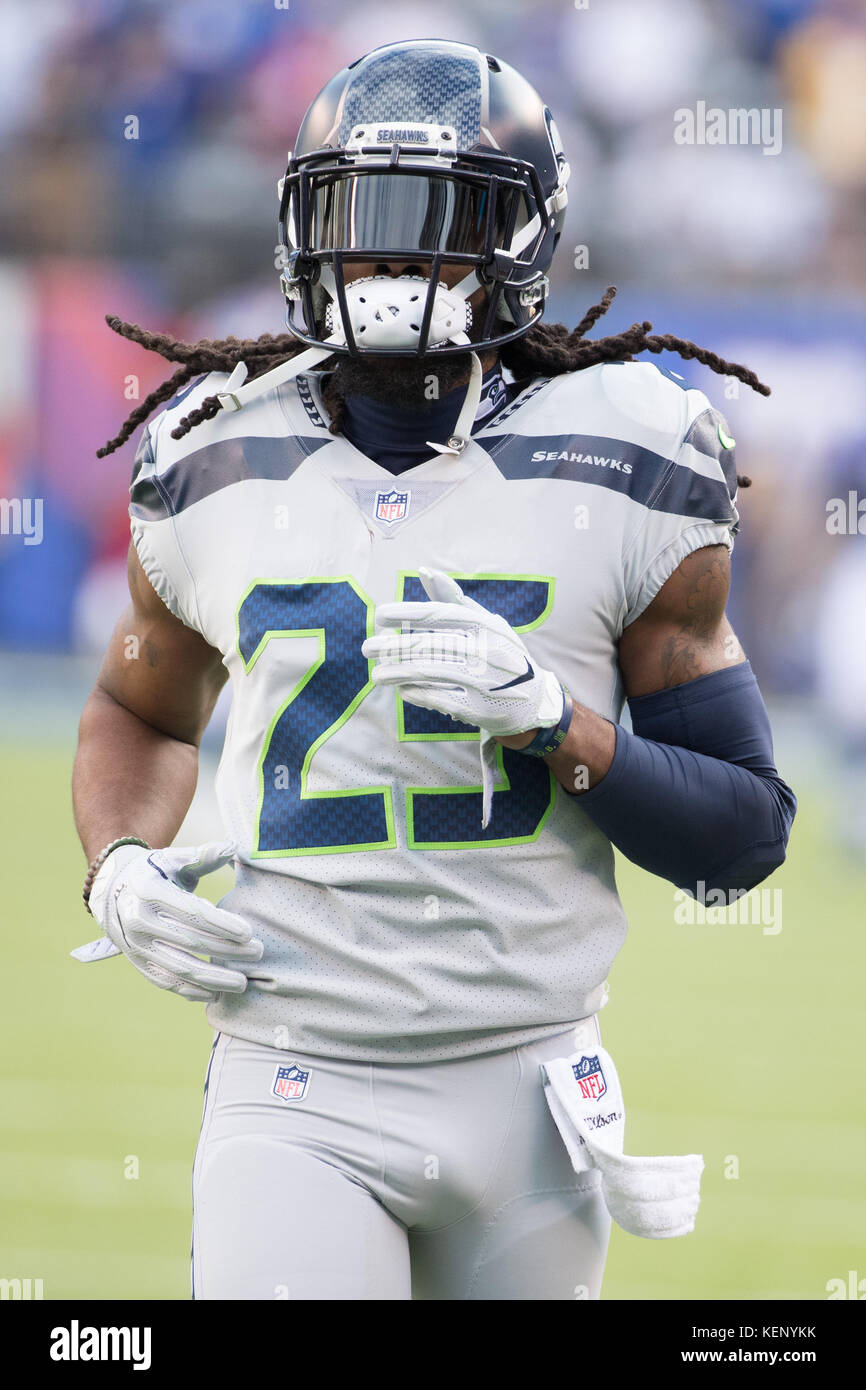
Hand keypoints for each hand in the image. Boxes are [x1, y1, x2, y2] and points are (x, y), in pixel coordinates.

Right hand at [73, 840, 262, 1001]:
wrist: (112, 890)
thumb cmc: (155, 872)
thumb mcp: (173, 859)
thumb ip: (202, 856)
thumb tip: (232, 847)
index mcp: (150, 891)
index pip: (192, 912)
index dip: (222, 924)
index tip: (249, 933)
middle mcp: (139, 920)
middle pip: (191, 941)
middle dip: (228, 950)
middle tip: (258, 953)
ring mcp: (136, 945)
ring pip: (179, 968)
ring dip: (214, 979)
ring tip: (243, 983)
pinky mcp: (138, 962)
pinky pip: (166, 982)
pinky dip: (192, 991)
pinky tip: (216, 993)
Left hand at [362, 567, 564, 736]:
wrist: (534, 701)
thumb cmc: (503, 654)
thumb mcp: (488, 623)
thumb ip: (455, 599)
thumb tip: (425, 571)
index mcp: (485, 626)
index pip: (438, 615)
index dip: (406, 614)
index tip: (380, 615)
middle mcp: (485, 651)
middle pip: (428, 646)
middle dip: (392, 647)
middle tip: (367, 648)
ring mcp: (483, 681)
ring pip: (430, 673)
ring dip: (397, 673)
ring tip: (376, 674)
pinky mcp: (479, 708)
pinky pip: (439, 699)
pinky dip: (416, 693)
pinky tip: (401, 689)